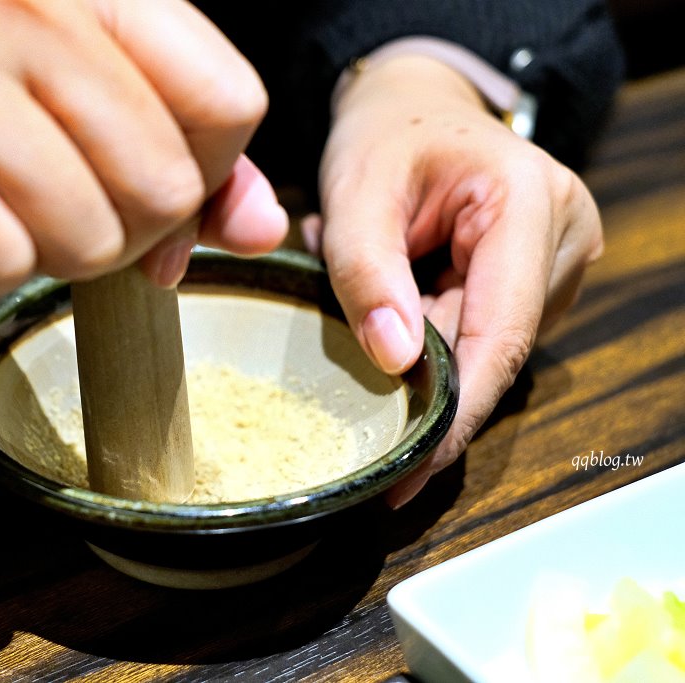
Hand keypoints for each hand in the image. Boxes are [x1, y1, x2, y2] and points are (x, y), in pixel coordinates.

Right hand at [0, 0, 285, 293]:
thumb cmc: (1, 132)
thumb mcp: (114, 127)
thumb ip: (205, 174)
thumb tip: (268, 230)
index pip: (229, 101)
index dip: (203, 171)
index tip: (143, 171)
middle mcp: (21, 0)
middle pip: (164, 182)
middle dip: (127, 228)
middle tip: (66, 200)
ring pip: (89, 235)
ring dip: (59, 253)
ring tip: (10, 208)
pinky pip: (5, 261)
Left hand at [312, 55, 602, 506]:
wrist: (411, 107)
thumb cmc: (383, 137)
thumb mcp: (355, 191)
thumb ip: (367, 270)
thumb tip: (396, 362)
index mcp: (528, 203)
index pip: (498, 334)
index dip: (457, 413)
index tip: (412, 471)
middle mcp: (564, 234)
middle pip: (493, 348)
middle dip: (422, 380)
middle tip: (349, 378)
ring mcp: (558, 259)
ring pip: (484, 346)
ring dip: (420, 347)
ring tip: (368, 296)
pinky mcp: (538, 278)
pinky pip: (481, 331)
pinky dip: (430, 330)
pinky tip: (398, 292)